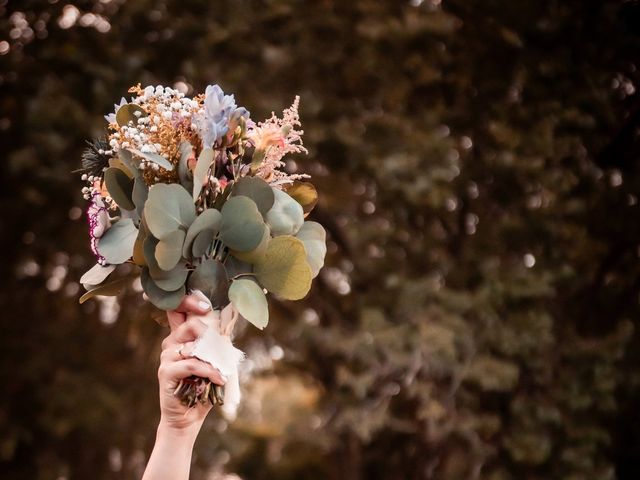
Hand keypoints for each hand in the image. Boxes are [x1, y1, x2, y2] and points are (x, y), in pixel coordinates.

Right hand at [157, 294, 225, 432]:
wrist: (189, 418)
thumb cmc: (203, 388)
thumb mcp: (213, 363)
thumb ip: (216, 345)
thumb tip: (227, 329)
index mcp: (181, 337)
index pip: (179, 310)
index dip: (190, 301)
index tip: (206, 305)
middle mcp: (171, 343)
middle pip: (190, 323)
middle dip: (210, 333)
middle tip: (221, 348)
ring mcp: (166, 356)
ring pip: (194, 345)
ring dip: (214, 357)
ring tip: (223, 369)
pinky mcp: (166, 372)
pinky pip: (192, 364)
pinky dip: (209, 371)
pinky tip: (220, 378)